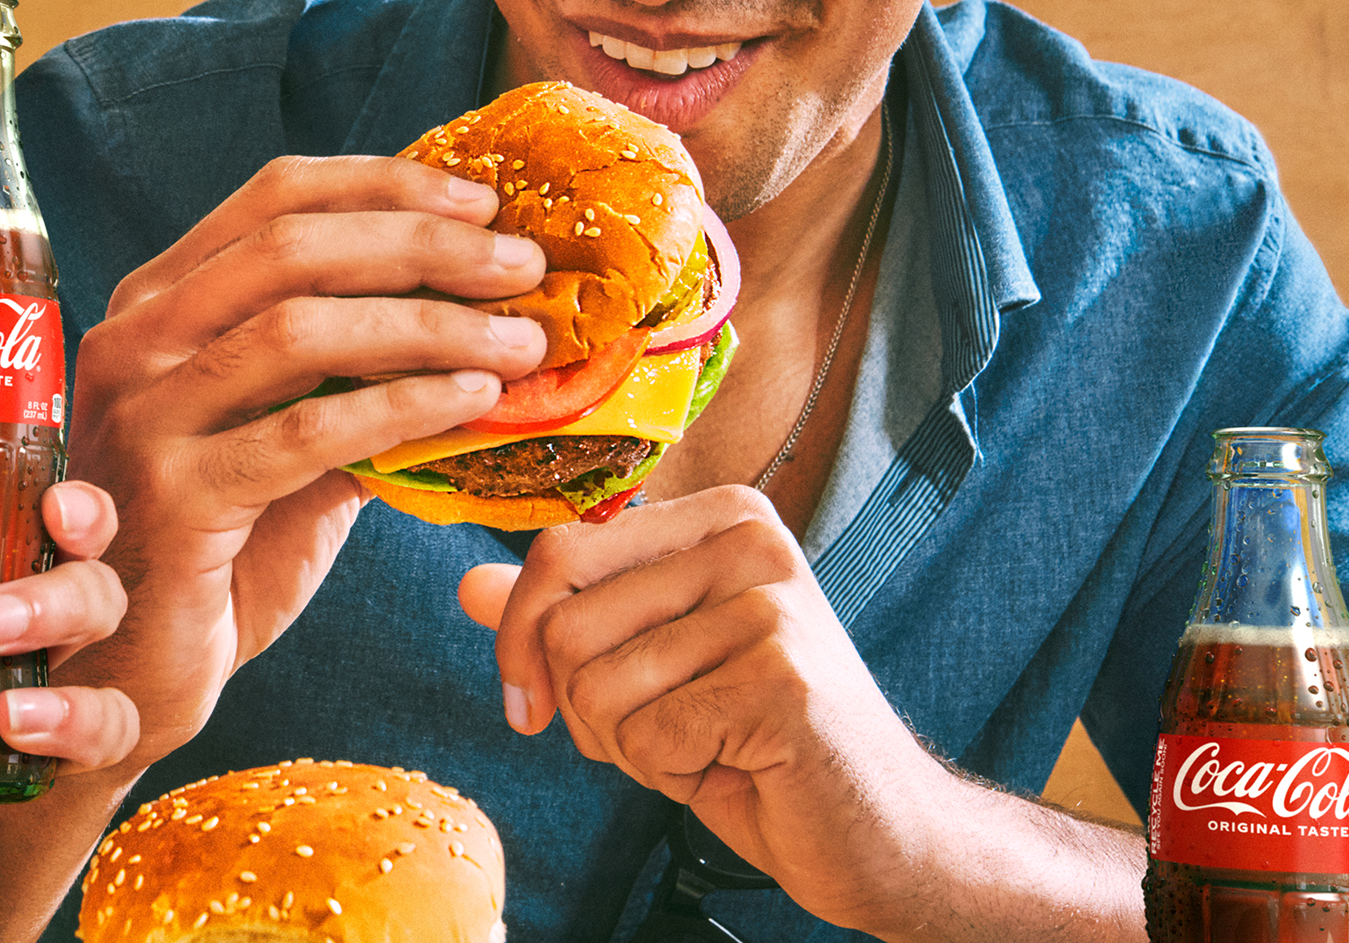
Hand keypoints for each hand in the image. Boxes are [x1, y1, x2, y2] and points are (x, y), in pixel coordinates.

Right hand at [59, 154, 548, 769]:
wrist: (135, 670)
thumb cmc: (220, 550)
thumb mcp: (286, 438)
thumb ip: (350, 373)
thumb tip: (484, 315)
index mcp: (156, 302)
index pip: (273, 196)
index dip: (384, 185)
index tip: (481, 201)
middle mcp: (134, 341)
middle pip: (290, 245)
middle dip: (422, 243)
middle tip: (521, 265)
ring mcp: (144, 416)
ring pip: (297, 328)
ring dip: (428, 324)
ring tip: (518, 340)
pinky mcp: (172, 497)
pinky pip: (306, 432)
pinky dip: (403, 406)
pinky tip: (471, 402)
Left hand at [460, 485, 961, 933]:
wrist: (881, 832)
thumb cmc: (755, 744)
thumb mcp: (647, 666)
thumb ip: (563, 618)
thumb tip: (467, 584)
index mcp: (719, 515)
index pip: (559, 552)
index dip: (521, 641)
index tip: (532, 702)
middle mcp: (750, 539)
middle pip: (565, 622)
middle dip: (582, 708)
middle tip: (656, 734)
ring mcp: (771, 604)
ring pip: (596, 682)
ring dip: (628, 745)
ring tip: (705, 746)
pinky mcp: (782, 677)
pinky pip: (647, 733)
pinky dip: (668, 773)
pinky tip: (735, 767)